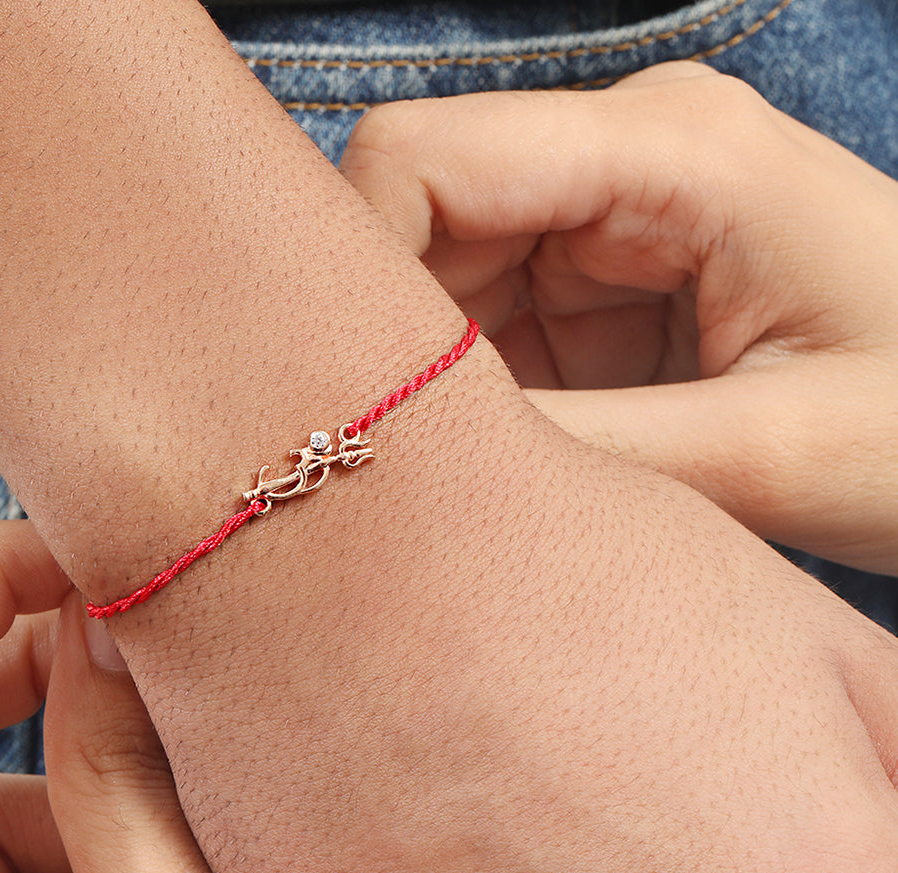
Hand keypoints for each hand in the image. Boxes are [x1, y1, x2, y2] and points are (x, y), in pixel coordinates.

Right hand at [340, 62, 897, 573]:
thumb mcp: (767, 455)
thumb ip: (584, 452)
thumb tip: (415, 464)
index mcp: (670, 149)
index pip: (420, 160)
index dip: (353, 272)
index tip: (356, 403)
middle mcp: (621, 158)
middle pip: (413, 221)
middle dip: (392, 345)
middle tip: (413, 467)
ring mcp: (605, 220)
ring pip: (434, 280)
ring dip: (434, 379)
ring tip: (487, 474)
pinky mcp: (599, 285)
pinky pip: (482, 327)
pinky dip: (473, 397)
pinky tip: (518, 459)